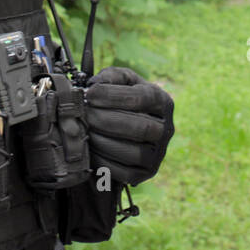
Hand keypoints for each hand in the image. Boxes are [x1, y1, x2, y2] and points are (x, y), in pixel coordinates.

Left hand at [82, 66, 174, 185]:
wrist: (128, 127)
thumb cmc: (123, 99)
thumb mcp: (121, 81)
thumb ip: (111, 76)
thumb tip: (96, 85)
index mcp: (163, 102)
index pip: (142, 98)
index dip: (113, 96)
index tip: (89, 94)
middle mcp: (166, 129)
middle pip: (140, 127)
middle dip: (106, 120)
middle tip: (83, 114)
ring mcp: (158, 154)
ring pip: (133, 152)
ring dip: (102, 141)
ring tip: (84, 130)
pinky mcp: (145, 173)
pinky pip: (124, 173)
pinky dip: (103, 162)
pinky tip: (88, 148)